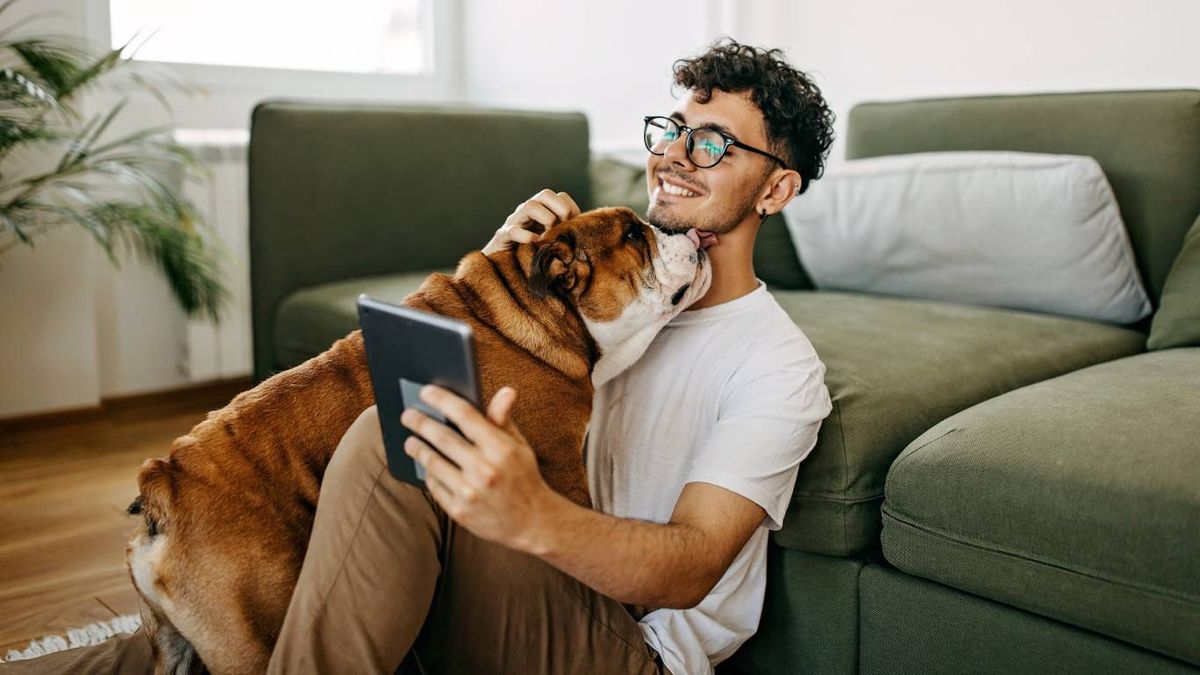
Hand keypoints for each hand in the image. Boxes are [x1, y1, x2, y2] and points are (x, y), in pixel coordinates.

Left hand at [400, 384, 556, 549]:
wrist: (533, 522)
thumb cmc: (524, 477)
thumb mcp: (519, 446)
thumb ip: (504, 419)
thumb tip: (505, 391)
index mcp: (501, 448)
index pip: (465, 415)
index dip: (442, 400)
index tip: (426, 391)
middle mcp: (484, 469)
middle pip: (442, 437)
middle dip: (420, 422)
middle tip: (408, 415)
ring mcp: (470, 492)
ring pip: (433, 462)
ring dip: (417, 448)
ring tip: (410, 441)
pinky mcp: (460, 511)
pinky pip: (434, 486)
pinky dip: (428, 473)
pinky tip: (426, 466)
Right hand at [482, 189, 580, 254]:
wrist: (502, 273)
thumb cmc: (533, 259)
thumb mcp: (553, 246)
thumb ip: (566, 239)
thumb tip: (588, 240)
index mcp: (541, 212)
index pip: (560, 197)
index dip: (570, 210)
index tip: (573, 229)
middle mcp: (527, 213)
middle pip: (545, 194)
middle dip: (559, 210)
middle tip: (561, 230)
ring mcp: (514, 223)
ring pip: (529, 206)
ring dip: (544, 219)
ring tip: (548, 238)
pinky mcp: (502, 238)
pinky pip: (512, 230)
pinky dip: (526, 237)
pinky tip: (535, 246)